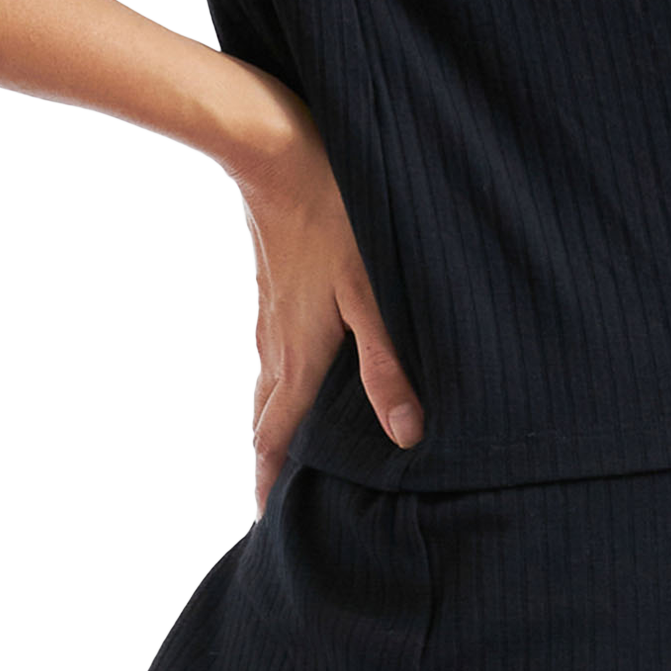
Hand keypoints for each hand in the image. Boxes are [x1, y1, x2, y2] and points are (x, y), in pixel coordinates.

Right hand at [229, 77, 424, 515]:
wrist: (274, 147)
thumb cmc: (335, 216)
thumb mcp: (372, 293)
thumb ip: (388, 366)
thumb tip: (405, 437)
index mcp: (297, 358)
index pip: (276, 439)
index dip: (271, 483)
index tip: (265, 523)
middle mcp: (275, 345)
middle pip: (265, 419)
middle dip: (270, 463)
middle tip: (274, 501)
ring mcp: (270, 315)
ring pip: (267, 385)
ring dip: (274, 424)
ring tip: (287, 451)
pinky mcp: (275, 285)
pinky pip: (272, 352)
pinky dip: (280, 384)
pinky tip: (298, 373)